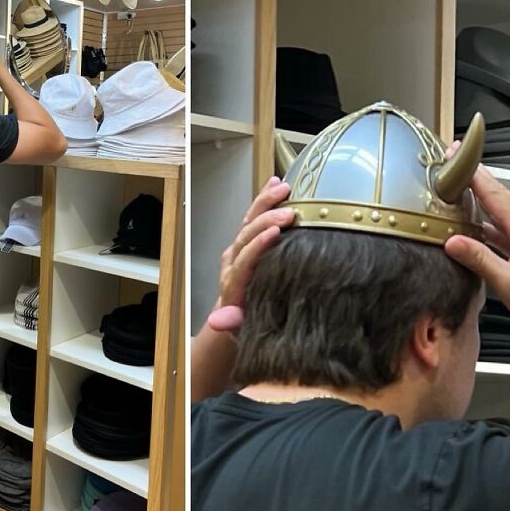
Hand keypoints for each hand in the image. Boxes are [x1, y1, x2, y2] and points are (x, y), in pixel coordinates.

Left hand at [206, 177, 294, 331]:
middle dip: (266, 220)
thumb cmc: (245, 324)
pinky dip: (264, 200)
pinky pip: (255, 217)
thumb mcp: (241, 328)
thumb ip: (232, 321)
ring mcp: (240, 248)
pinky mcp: (248, 241)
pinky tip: (276, 183)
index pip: (244, 258)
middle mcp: (234, 261)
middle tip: (289, 212)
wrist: (237, 319)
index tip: (276, 232)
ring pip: (249, 221)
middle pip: (246, 235)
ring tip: (283, 188)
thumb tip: (220, 321)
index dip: (258, 244)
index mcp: (233, 281)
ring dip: (265, 203)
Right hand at [444, 161, 509, 338]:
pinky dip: (489, 223)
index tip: (455, 157)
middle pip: (498, 196)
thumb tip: (453, 241)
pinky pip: (507, 227)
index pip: (495, 193)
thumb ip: (478, 259)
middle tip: (453, 164)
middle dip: (475, 179)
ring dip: (480, 201)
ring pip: (502, 211)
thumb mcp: (507, 282)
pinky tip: (474, 226)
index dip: (473, 174)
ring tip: (457, 191)